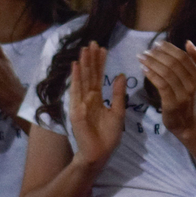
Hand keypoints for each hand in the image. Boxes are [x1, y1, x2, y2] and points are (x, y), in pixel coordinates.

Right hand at [67, 42, 126, 167]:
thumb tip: (120, 75)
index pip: (98, 77)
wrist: (99, 153)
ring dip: (83, 65)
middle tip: (93, 42)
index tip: (103, 48)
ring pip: (82, 80)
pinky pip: (76, 93)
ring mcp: (80, 104)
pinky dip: (75, 79)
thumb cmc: (108, 135)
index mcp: (96, 99)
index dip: (100, 63)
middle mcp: (87, 98)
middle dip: (91, 59)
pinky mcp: (76, 111)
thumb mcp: (118, 112)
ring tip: (84, 50)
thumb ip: (117, 94)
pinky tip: (75, 66)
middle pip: (89, 75)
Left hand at [138, 39, 195, 133]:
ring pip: (166, 73)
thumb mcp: (195, 78)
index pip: (183, 57)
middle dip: (158, 55)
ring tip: (141, 57)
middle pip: (174, 64)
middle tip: (146, 51)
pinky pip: (161, 85)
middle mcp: (192, 84)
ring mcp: (182, 94)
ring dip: (152, 63)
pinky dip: (152, 75)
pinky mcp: (172, 103)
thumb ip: (195, 60)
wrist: (187, 122)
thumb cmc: (187, 96)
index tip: (157, 44)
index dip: (169, 49)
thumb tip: (189, 42)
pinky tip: (143, 69)